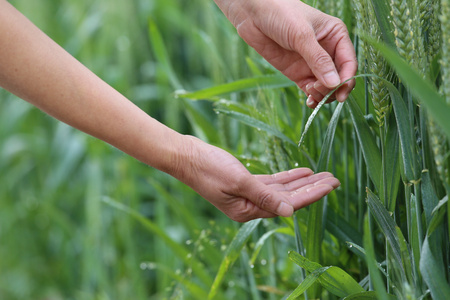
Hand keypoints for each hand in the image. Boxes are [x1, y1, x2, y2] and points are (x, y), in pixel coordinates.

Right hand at [174, 136, 339, 221]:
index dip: (311, 194)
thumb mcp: (237, 181)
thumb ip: (264, 196)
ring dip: (302, 182)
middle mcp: (250, 206)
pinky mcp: (245, 182)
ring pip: (282, 190)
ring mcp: (248, 194)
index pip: (287, 204)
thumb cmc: (207, 168)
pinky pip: (272, 182)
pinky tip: (302, 171)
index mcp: (248, 211)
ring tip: (325, 175)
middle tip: (336, 179)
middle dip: (312, 188)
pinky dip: (287, 177)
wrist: (185, 155)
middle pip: (288, 199)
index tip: (331, 185)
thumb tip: (291, 212)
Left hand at [215, 0, 356, 107]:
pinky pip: (310, 89)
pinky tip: (309, 101)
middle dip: (332, 88)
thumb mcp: (301, 35)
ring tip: (311, 93)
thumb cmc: (281, 13)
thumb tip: (334, 83)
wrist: (253, 13)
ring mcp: (311, 63)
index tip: (340, 92)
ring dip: (322, 94)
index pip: (348, 62)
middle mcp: (327, 51)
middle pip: (338, 77)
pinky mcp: (297, 72)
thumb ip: (318, 60)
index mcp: (335, 36)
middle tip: (318, 90)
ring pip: (325, 86)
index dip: (347, 79)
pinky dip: (312, 97)